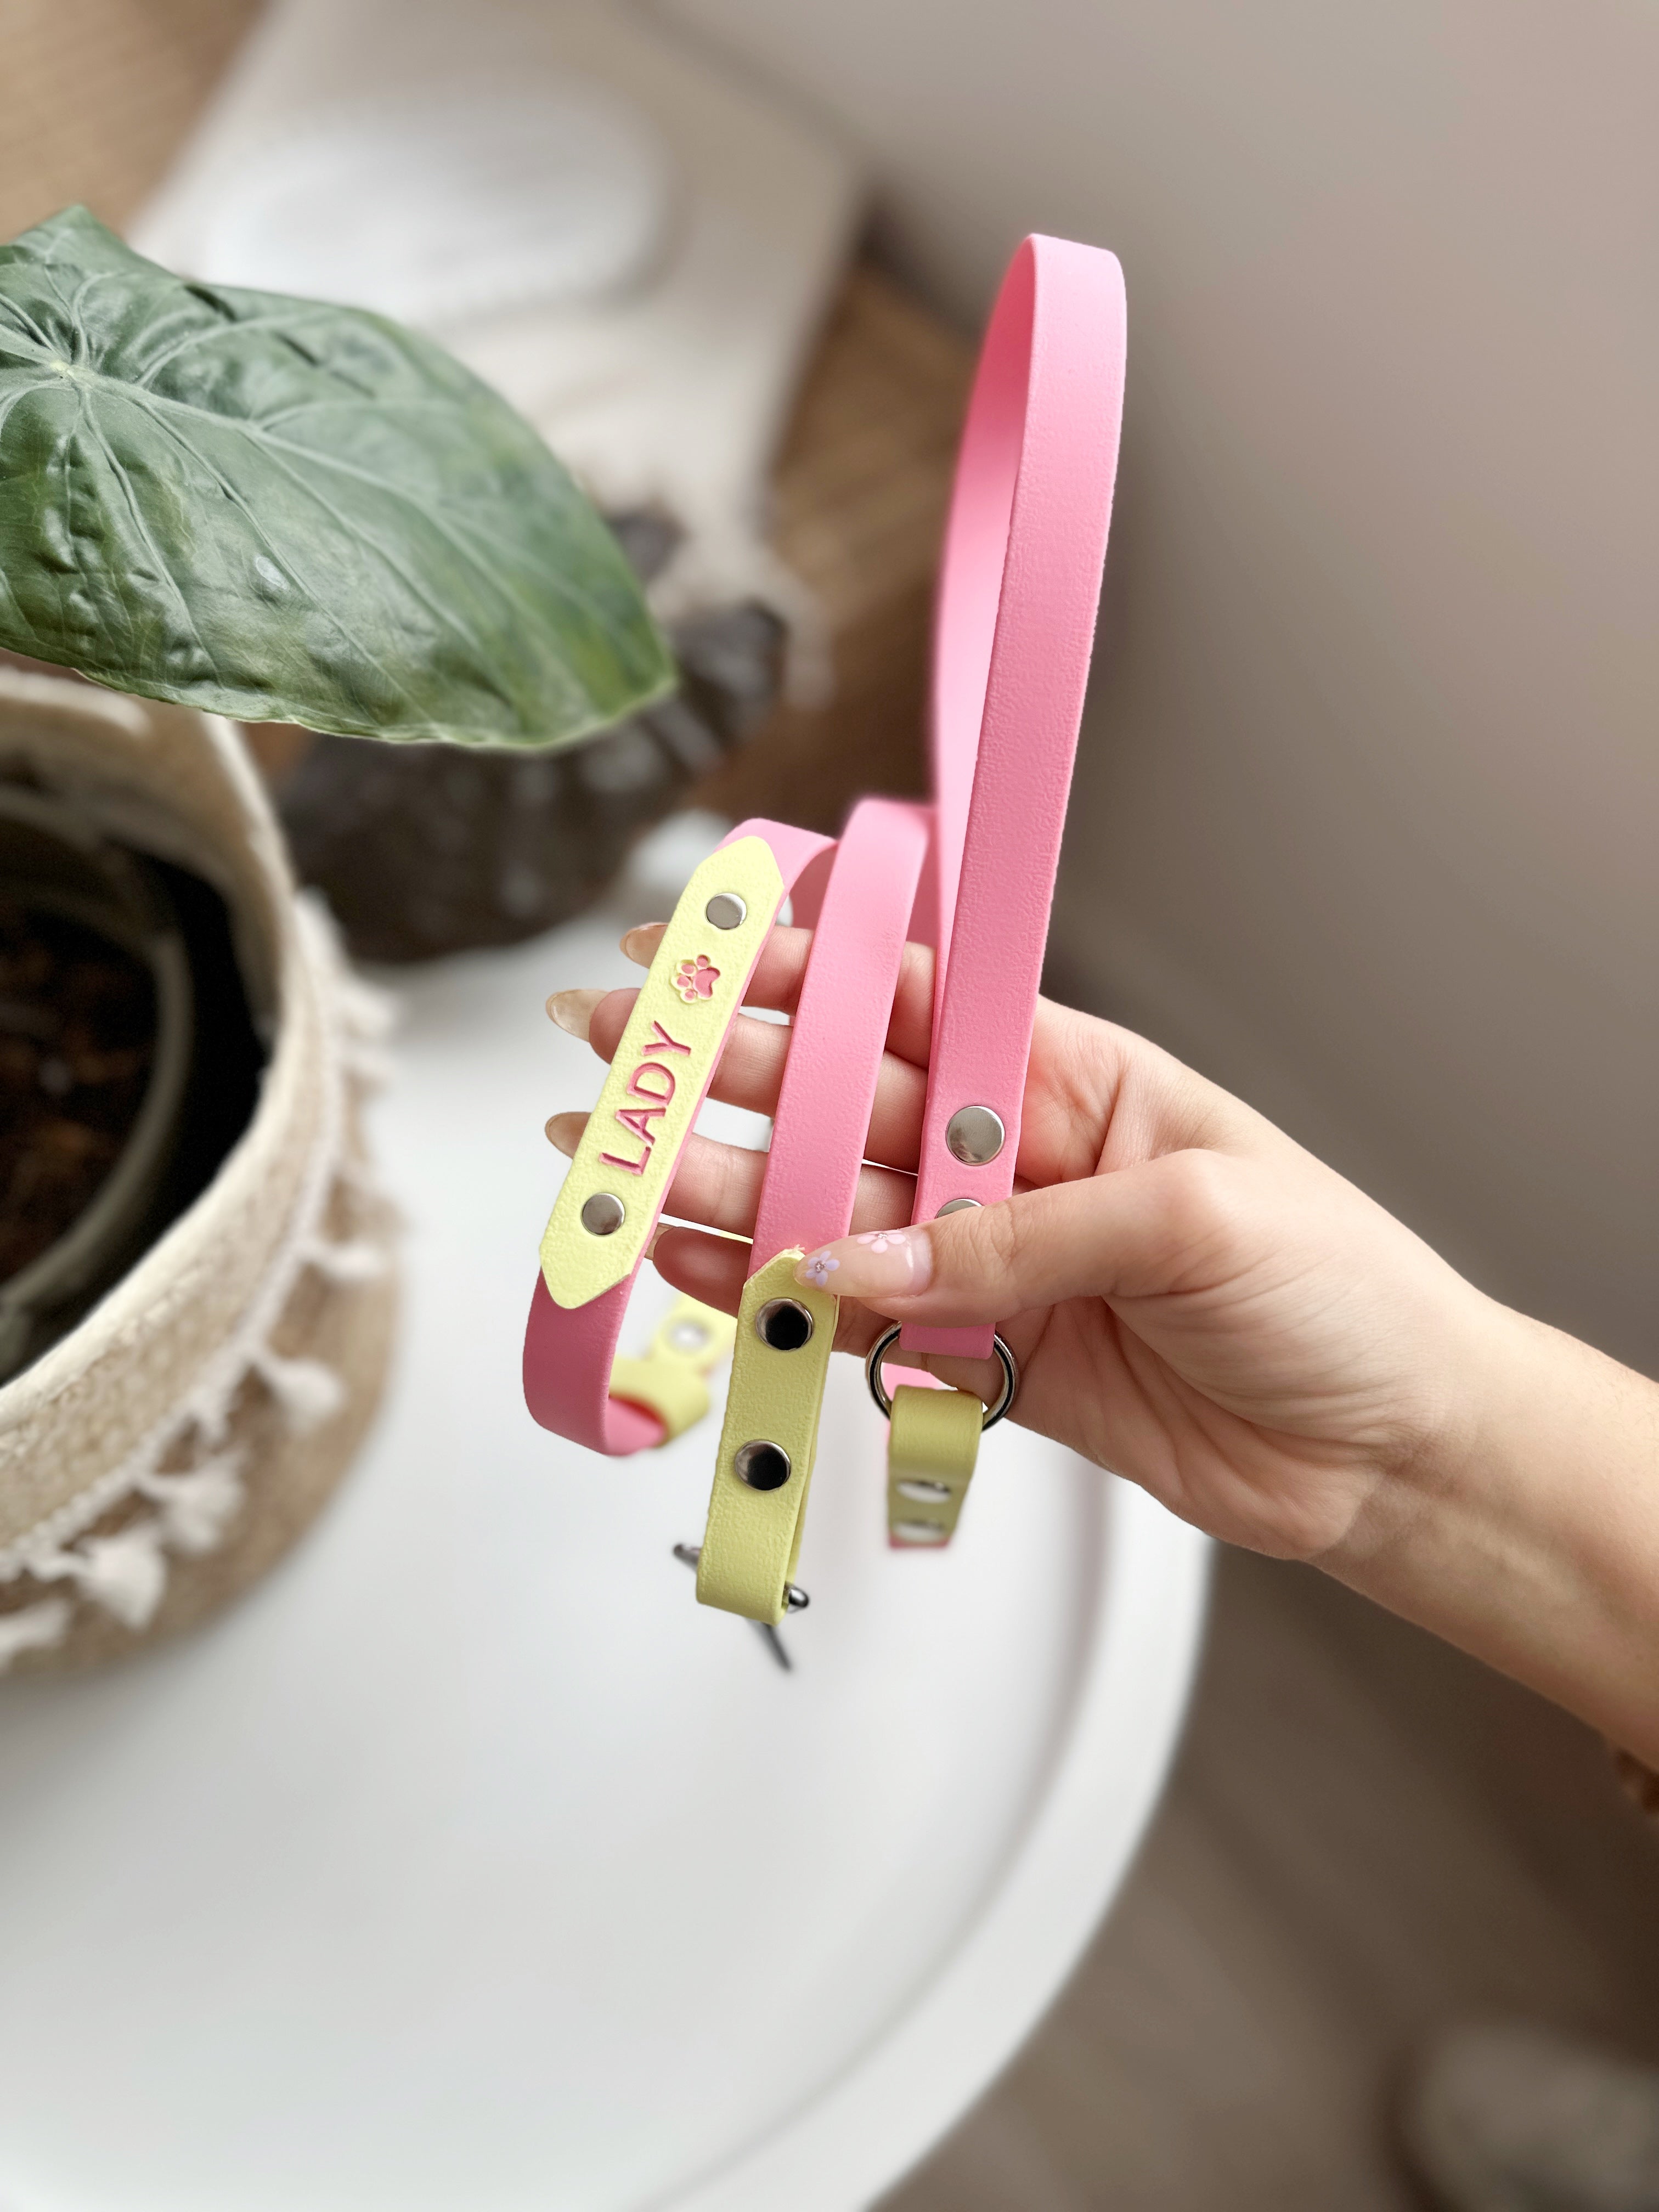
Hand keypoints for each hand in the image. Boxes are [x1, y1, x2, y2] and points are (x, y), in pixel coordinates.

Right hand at [546, 920, 1491, 1564]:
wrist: (1390, 1450)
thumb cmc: (1340, 1293)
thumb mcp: (1188, 1222)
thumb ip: (1011, 1241)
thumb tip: (860, 1258)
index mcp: (1070, 1077)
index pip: (909, 1004)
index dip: (798, 974)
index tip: (696, 952)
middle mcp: (1015, 1158)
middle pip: (842, 1105)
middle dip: (726, 1078)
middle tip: (612, 1057)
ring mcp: (994, 1261)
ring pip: (833, 1218)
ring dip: (726, 1195)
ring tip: (614, 1174)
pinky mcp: (988, 1361)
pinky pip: (864, 1326)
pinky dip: (782, 1306)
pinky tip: (701, 1276)